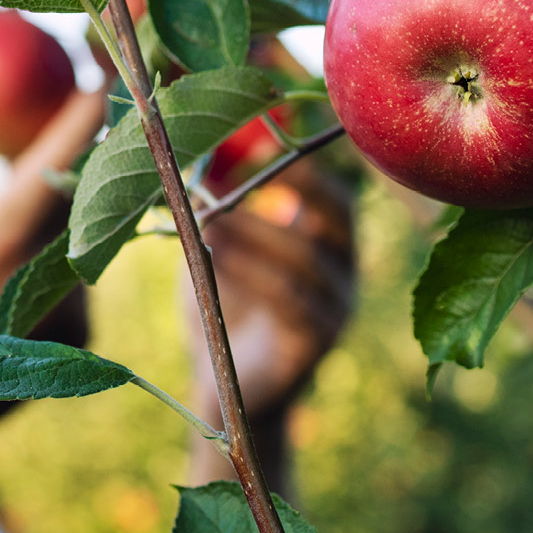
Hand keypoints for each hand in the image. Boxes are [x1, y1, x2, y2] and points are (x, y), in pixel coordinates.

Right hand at [0, 92, 105, 443]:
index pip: (52, 164)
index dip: (81, 114)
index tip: (99, 75)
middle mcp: (44, 275)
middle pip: (78, 192)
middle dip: (74, 158)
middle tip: (62, 123)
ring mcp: (70, 307)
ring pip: (75, 235)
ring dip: (52, 223)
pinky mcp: (84, 333)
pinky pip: (74, 274)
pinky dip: (50, 265)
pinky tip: (6, 297)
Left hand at [181, 164, 353, 421]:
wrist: (221, 386)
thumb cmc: (221, 307)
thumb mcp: (216, 250)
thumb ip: (214, 207)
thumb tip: (190, 150)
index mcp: (327, 243)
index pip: (335, 195)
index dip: (306, 167)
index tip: (260, 146)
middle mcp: (343, 272)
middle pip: (336, 218)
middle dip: (292, 189)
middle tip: (243, 173)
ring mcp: (335, 309)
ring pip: (304, 259)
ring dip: (253, 233)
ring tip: (208, 218)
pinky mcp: (315, 344)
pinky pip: (291, 301)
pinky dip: (251, 273)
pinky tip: (215, 257)